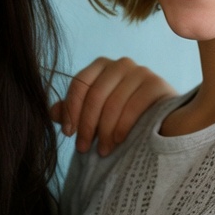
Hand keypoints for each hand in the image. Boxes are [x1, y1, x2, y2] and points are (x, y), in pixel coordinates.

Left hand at [51, 57, 174, 154]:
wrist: (161, 119)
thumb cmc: (122, 115)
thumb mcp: (95, 114)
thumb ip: (73, 111)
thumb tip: (53, 112)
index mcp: (101, 66)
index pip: (79, 84)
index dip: (71, 110)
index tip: (68, 133)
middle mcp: (120, 64)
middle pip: (95, 95)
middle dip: (86, 125)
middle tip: (83, 148)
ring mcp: (140, 71)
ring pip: (113, 103)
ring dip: (104, 131)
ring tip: (102, 150)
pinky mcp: (156, 83)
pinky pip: (133, 106)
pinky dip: (122, 126)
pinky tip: (117, 141)